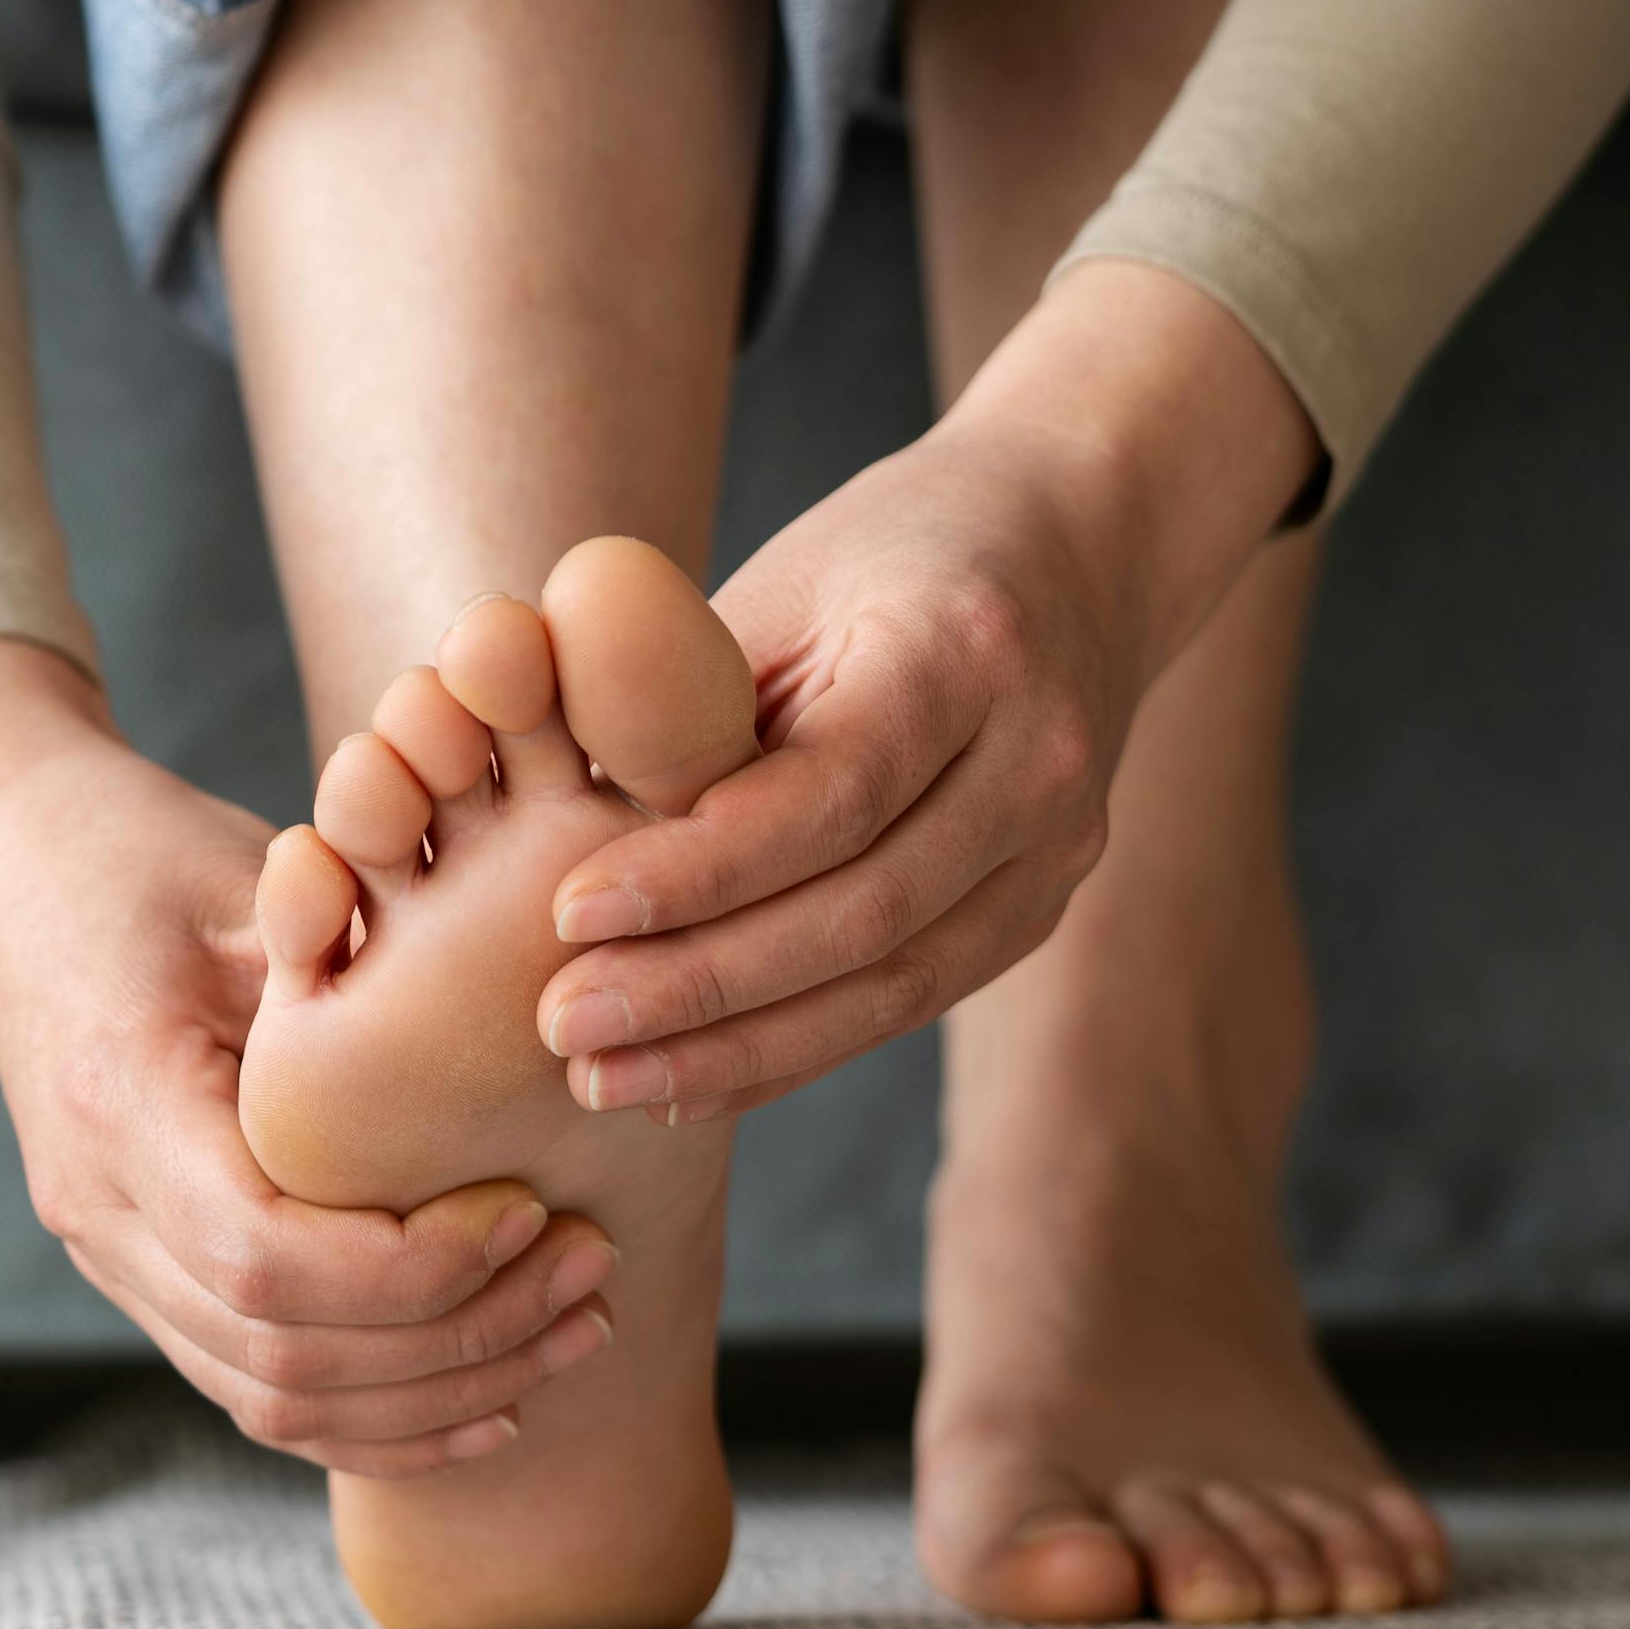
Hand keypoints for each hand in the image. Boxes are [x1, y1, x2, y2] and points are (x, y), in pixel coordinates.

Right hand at [0, 637, 621, 1476]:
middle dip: (460, 1339)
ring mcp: (112, 1260)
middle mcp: (98, 1210)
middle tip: (593, 1271)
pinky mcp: (147, 1279)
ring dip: (441, 1392)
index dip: (415, 1267)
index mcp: (120, 1104)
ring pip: (276, 1401)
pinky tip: (498, 1395)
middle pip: (283, 1356)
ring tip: (575, 1326)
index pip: (268, 1258)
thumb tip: (504, 997)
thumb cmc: (141, 856)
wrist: (11, 879)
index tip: (532, 1209)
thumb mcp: (244, 876)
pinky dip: (385, 1419)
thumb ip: (345, 953)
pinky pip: (263, 1393)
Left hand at [532, 261, 1320, 1118]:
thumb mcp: (783, 585)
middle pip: (866, 908)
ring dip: (740, 1048)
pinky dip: (794, 1048)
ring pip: (895, 983)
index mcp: (967, 648)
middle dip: (703, 983)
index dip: (701, 866)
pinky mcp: (1042, 908)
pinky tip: (689, 1083)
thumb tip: (557, 829)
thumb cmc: (885, 557)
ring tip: (605, 1078)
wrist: (1072, 545)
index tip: (571, 910)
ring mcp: (1060, 844)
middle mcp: (1040, 757)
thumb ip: (692, 703)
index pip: (834, 790)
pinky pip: (910, 999)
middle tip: (564, 1022)